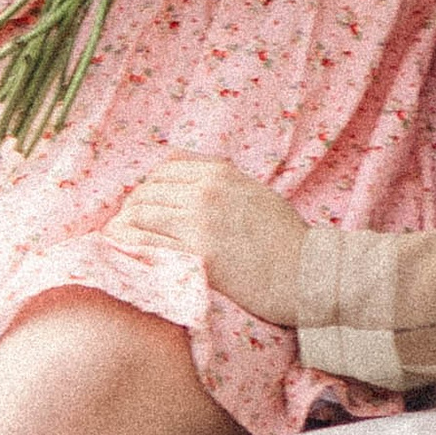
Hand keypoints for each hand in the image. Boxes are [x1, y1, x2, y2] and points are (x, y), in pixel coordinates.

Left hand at [106, 157, 307, 326]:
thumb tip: (174, 161)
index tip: (147, 206)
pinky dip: (130, 245)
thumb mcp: (253, 189)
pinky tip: (127, 254)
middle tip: (130, 228)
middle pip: (147, 191)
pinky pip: (146, 243)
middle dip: (135, 208)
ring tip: (125, 242)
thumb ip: (217, 175)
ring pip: (140, 214)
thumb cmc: (285, 236)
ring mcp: (200, 222)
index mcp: (220, 173)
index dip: (149, 187)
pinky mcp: (199, 255)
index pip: (163, 169)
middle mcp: (206, 191)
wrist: (310, 273)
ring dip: (127, 226)